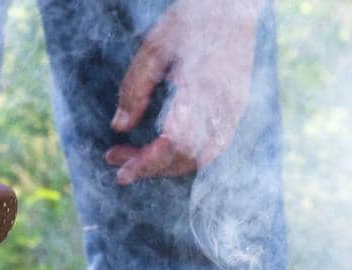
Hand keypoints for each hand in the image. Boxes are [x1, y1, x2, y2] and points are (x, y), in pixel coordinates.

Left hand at [104, 0, 262, 184]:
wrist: (232, 5)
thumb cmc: (192, 19)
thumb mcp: (154, 48)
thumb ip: (135, 88)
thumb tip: (119, 127)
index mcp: (201, 89)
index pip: (174, 143)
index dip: (147, 163)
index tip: (121, 172)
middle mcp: (222, 106)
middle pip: (185, 157)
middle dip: (149, 166)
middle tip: (115, 160)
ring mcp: (234, 110)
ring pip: (199, 158)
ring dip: (165, 164)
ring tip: (135, 157)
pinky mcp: (236, 109)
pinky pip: (212, 147)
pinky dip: (186, 156)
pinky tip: (163, 148)